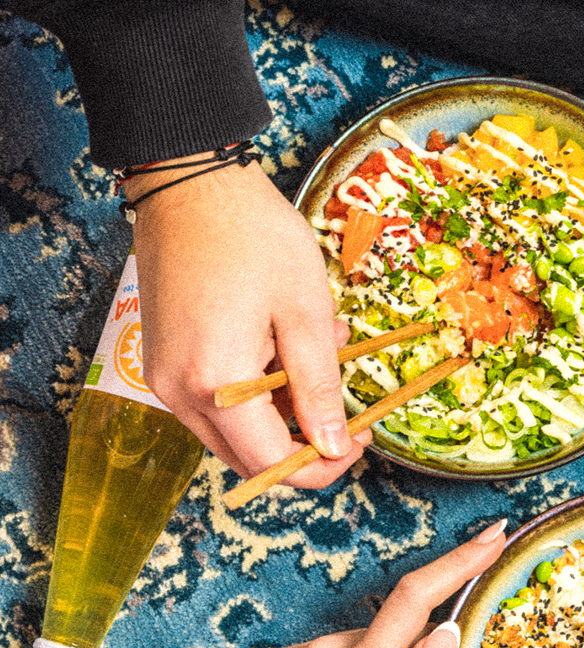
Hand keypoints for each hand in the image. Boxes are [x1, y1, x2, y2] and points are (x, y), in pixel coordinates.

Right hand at [130, 155, 368, 485]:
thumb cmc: (253, 236)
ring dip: (282, 413)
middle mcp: (178, 392)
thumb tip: (334, 446)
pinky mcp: (163, 360)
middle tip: (345, 408)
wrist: (188, 182)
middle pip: (248, 458)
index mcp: (214, 382)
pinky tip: (284, 344)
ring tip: (315, 353)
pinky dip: (257, 391)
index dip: (321, 466)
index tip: (356, 441)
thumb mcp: (305, 314)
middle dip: (303, 443)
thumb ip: (319, 389)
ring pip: (234, 433)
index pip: (270, 462)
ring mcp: (164, 377)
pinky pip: (216, 402)